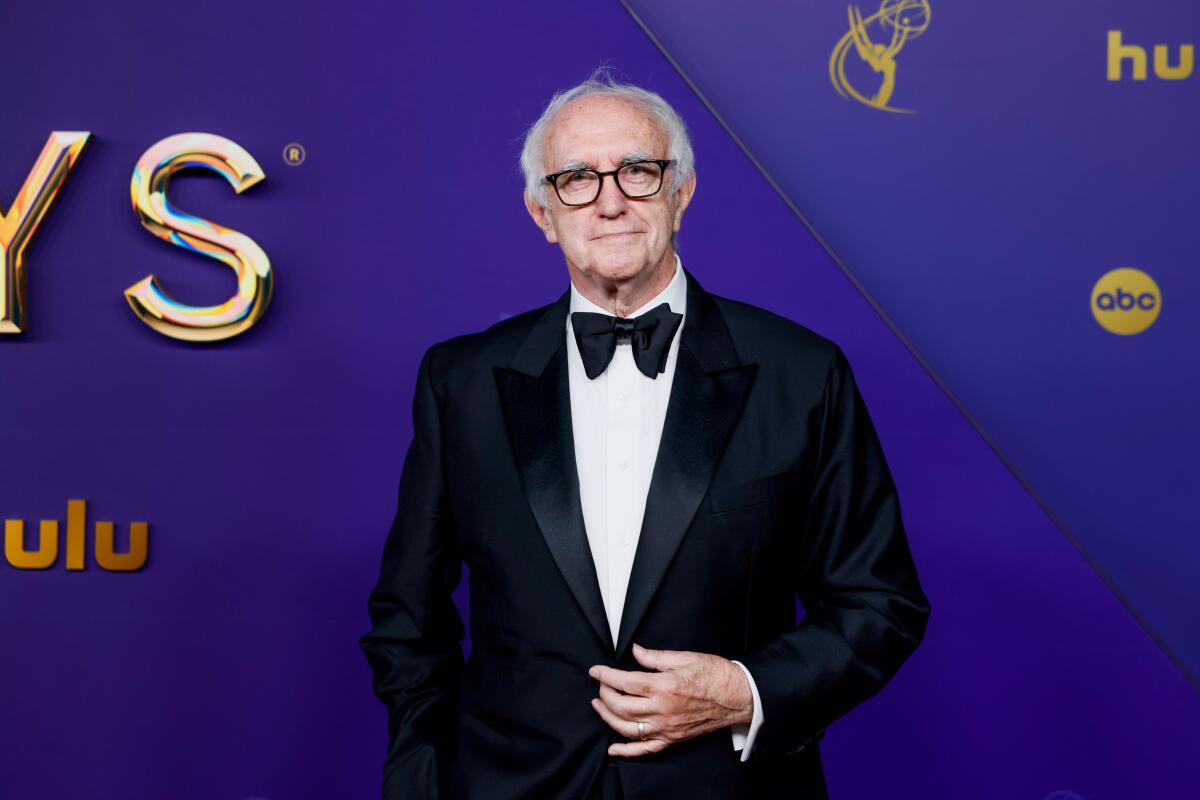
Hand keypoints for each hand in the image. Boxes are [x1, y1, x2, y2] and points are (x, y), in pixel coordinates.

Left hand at [588, 642, 752, 756]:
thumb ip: (655, 657)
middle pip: (621, 705)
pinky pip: (645, 749)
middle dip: (604, 694)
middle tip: (600, 684)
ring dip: (608, 717)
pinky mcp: (672, 739)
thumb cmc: (716, 675)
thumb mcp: (685, 658)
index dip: (606, 676)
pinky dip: (626, 751)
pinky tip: (613, 748)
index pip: (625, 682)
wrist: (738, 697)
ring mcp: (667, 727)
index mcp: (665, 686)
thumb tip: (635, 650)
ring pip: (627, 727)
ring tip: (599, 705)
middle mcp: (663, 709)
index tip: (595, 670)